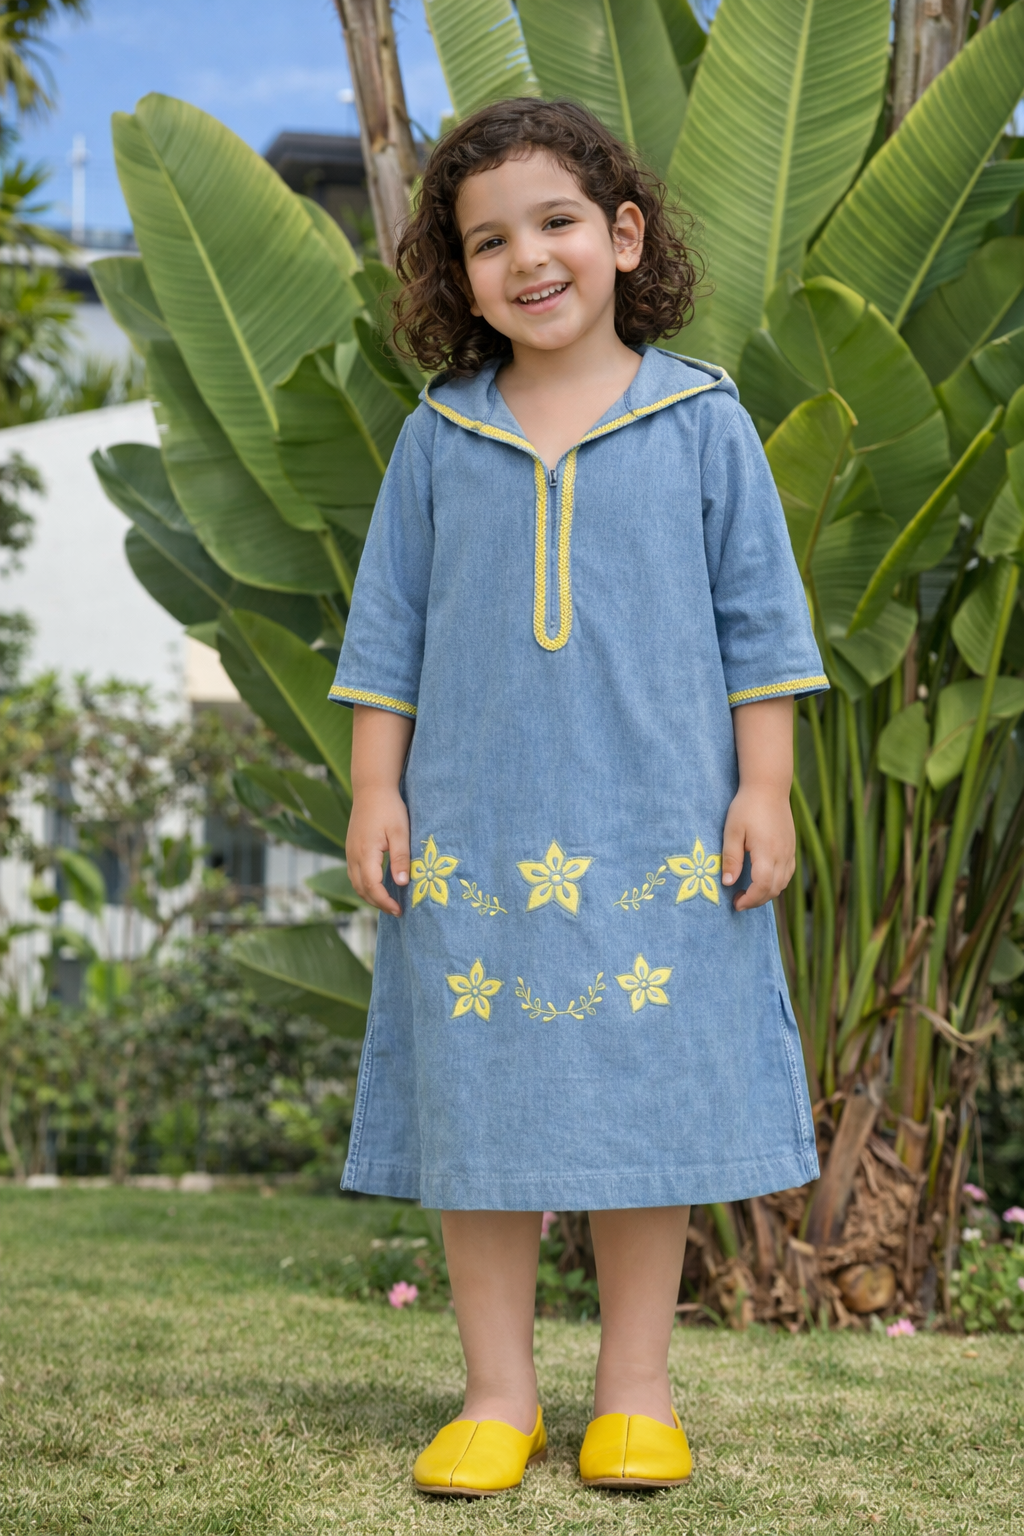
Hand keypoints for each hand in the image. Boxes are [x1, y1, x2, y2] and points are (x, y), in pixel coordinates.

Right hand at [346, 785, 410, 915]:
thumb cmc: (389, 808)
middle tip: (396, 910)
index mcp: (365, 853)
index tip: (399, 910)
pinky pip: (355, 874)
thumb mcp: (400, 832)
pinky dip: (365, 885)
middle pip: (361, 889)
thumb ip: (401, 858)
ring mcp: (350, 852)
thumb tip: (402, 884)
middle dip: (378, 903)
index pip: (372, 887)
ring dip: (370, 896)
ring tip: (388, 901)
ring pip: (356, 883)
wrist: (371, 788)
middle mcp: (353, 855)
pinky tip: (378, 885)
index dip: (385, 902)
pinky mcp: (351, 848)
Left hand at [721, 784, 795, 909]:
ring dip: (767, 893)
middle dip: (756, 900)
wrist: (768, 787)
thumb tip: (727, 883)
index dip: (750, 900)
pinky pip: (788, 873)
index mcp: (767, 852)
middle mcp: (782, 855)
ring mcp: (789, 851)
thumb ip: (731, 858)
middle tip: (738, 901)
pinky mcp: (791, 847)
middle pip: (774, 889)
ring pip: (783, 883)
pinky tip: (762, 880)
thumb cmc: (747, 807)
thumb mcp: (732, 831)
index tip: (735, 903)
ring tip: (748, 892)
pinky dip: (776, 883)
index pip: (763, 886)